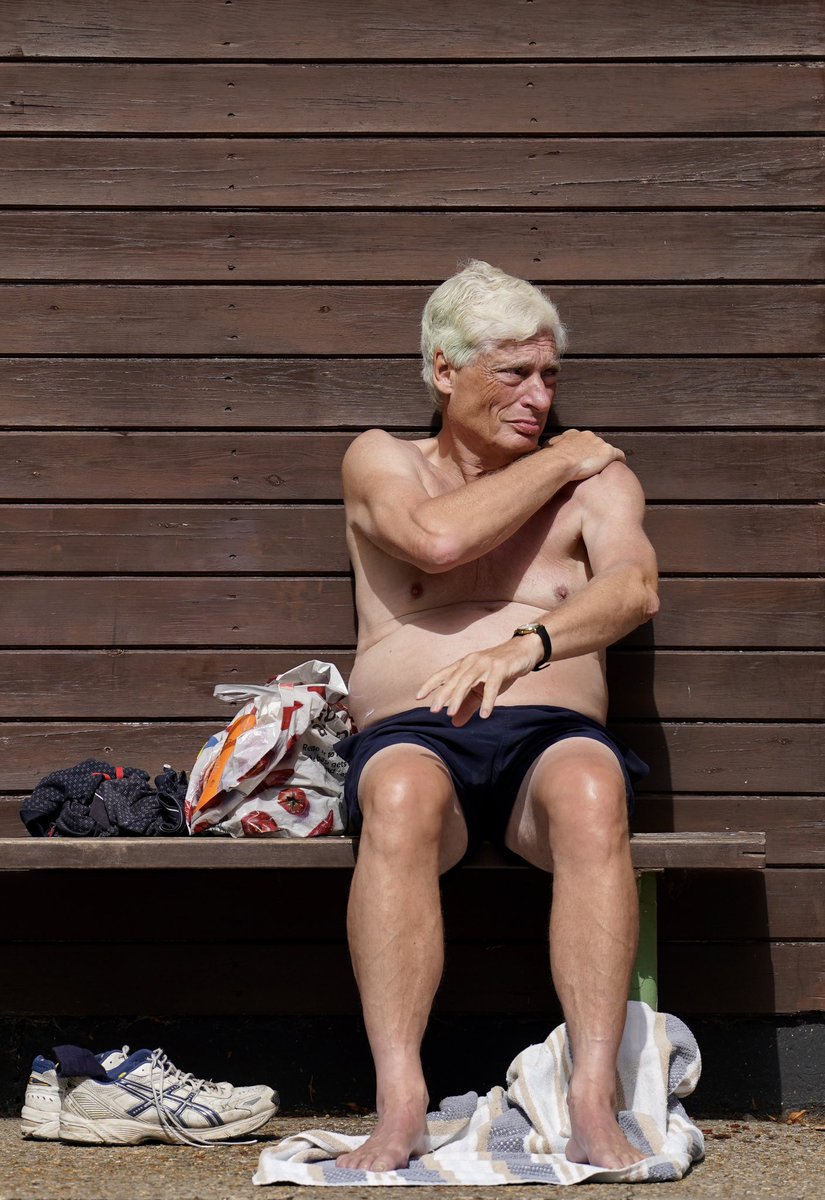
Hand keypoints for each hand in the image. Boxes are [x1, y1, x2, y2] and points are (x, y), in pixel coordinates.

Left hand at [416, 636, 542, 725]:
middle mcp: (471, 662)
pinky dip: (487, 701)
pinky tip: (484, 715)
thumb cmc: (500, 670)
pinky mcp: (501, 667)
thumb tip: (455, 722)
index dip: (430, 685)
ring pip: (467, 681)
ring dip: (458, 697)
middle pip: (453, 679)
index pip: (443, 674)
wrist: (524, 651)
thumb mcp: (482, 688)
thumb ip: (468, 704)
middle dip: (441, 695)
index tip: (418, 697)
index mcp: (464, 665)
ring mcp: (485, 663)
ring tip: (451, 713)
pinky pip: (492, 686)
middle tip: (433, 711)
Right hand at [545, 429, 624, 480]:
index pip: (582, 440)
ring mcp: (599, 443)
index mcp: (573, 435)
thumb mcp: (547, 450)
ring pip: (606, 450)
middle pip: (595, 443)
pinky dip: (620, 460)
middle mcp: (587, 436)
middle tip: (593, 465)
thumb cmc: (551, 459)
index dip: (583, 450)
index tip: (582, 458)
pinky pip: (619, 455)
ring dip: (605, 458)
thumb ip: (550, 449)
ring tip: (605, 468)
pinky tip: (620, 466)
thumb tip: (542, 453)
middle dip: (595, 452)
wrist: (559, 462)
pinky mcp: (608, 452)